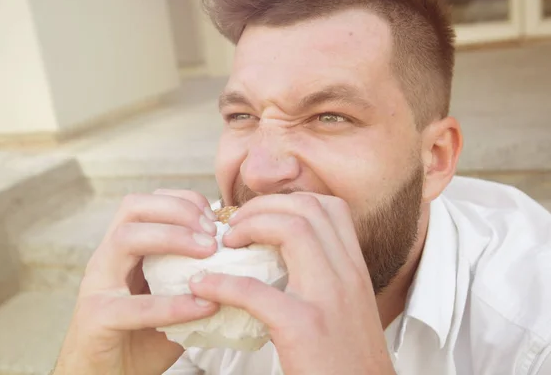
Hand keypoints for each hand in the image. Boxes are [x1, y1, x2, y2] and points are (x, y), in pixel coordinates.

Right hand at [53, 190, 220, 374]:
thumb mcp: (172, 296)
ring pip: (126, 239)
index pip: (148, 201)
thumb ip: (196, 277)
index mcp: (124, 248)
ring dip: (173, 238)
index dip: (184, 200)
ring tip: (208, 253)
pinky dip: (173, 304)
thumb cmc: (143, 335)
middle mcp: (107, 258)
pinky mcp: (96, 318)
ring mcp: (97, 285)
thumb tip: (240, 262)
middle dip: (178, 210)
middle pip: (133, 207)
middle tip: (213, 234)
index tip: (216, 220)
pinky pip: (134, 306)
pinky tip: (204, 306)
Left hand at [188, 193, 394, 374]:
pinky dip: (222, 284)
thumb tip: (279, 261)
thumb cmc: (347, 361)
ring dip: (250, 227)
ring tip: (227, 243)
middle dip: (263, 206)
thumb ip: (323, 278)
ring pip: (292, 229)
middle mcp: (347, 275)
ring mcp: (328, 298)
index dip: (289, 200)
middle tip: (235, 224)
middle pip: (307, 208)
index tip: (262, 214)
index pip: (330, 207)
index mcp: (354, 269)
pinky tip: (203, 286)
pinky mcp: (304, 327)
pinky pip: (255, 291)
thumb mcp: (347, 307)